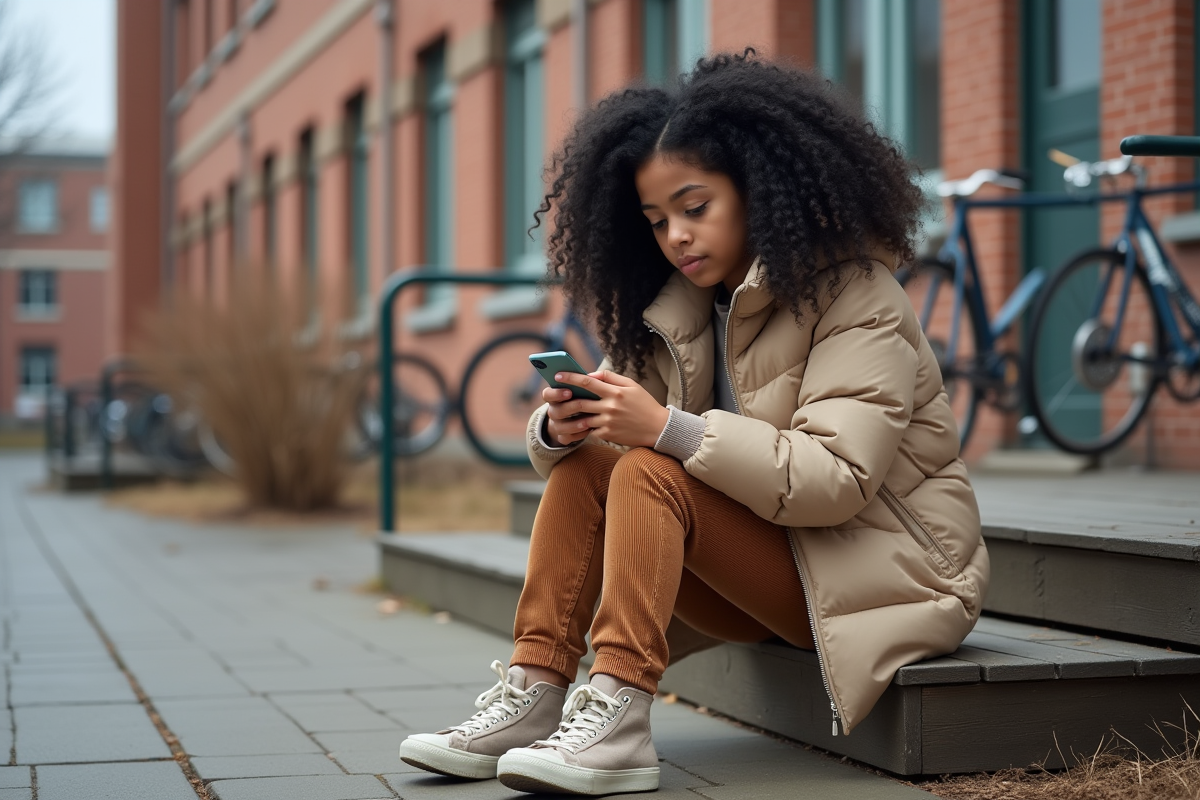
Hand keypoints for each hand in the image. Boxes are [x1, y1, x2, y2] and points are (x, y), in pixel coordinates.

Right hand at [542, 383, 594, 445]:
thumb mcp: (582, 389)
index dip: (556, 393)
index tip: (569, 391)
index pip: (547, 394)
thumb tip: (593, 376)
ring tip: (588, 421)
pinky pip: (567, 438)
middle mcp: (553, 411)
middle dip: (569, 408)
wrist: (577, 417)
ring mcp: (557, 425)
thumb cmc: (582, 397)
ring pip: (561, 427)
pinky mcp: (563, 437)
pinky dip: (578, 435)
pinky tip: (589, 430)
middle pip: (556, 411)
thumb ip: (585, 382)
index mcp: (555, 397)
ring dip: (575, 424)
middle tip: (581, 405)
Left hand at [544, 371, 669, 448]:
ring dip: (571, 415)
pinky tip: (578, 424)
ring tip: (563, 411)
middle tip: (555, 396)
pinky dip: (583, 427)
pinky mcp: (608, 435)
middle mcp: (610, 407)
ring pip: (582, 419)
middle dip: (565, 399)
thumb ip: (611, 378)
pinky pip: (590, 430)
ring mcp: (609, 422)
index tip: (558, 375)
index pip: (588, 383)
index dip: (570, 378)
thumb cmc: (644, 404)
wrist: (658, 428)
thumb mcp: (632, 385)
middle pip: (580, 402)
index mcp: (615, 392)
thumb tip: (592, 375)